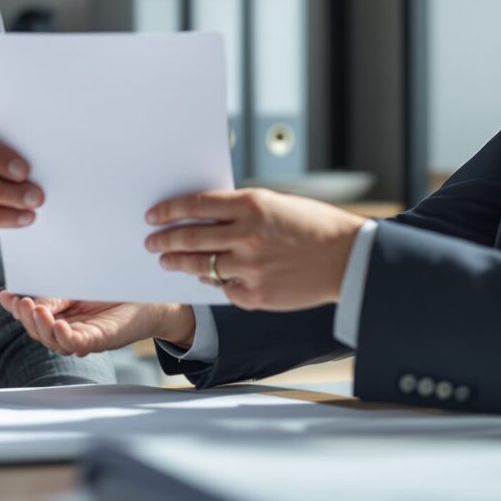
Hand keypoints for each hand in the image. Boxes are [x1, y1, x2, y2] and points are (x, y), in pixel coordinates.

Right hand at [0, 292, 195, 355]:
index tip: (5, 295)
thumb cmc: (116, 291)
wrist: (153, 295)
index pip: (33, 318)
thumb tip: (24, 299)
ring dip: (42, 327)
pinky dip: (66, 337)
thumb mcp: (77, 287)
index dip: (17, 309)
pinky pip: (79, 344)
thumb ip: (54, 295)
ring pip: (55, 341)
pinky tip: (58, 326)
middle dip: (27, 318)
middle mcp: (71, 332)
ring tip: (36, 310)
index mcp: (62, 318)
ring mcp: (86, 338)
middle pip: (40, 332)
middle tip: (21, 303)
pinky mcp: (103, 339)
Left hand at [144, 189, 363, 310]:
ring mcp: (250, 268)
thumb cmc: (314, 225)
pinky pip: (224, 288)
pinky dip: (214, 281)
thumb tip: (206, 218)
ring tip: (167, 261)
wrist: (349, 258)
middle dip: (165, 240)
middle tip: (151, 242)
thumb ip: (242, 210)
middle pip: (191, 238)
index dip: (169, 210)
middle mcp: (247, 236)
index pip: (196, 205)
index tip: (153, 215)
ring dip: (180, 263)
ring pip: (201, 266)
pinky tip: (206, 276)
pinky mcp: (256, 296)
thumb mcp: (277, 204)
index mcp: (252, 205)